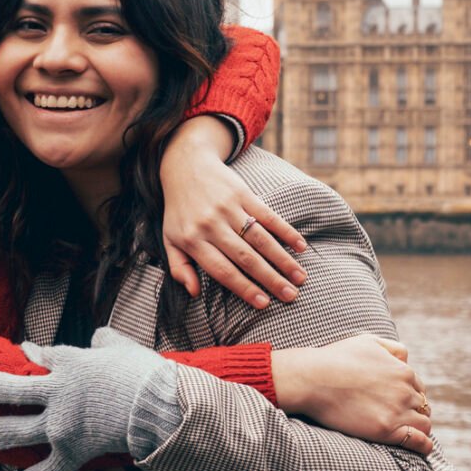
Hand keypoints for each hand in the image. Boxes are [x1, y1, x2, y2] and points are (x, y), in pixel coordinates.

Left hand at [0, 330, 173, 470]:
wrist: (157, 405)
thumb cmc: (145, 374)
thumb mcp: (122, 347)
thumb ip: (106, 341)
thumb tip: (99, 337)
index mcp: (71, 363)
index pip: (42, 356)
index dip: (31, 356)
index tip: (24, 354)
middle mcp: (57, 393)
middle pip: (12, 390)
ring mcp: (60, 425)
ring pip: (16, 431)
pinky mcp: (71, 452)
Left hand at [159, 115, 306, 307]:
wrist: (185, 166)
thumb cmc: (179, 211)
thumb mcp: (170, 239)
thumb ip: (179, 267)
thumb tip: (194, 292)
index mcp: (193, 240)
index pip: (222, 270)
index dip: (244, 288)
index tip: (264, 304)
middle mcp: (212, 225)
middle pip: (246, 257)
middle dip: (270, 279)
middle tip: (290, 296)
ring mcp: (229, 208)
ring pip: (260, 239)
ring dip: (282, 259)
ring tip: (299, 278)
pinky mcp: (243, 194)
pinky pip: (268, 215)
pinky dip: (286, 231)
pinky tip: (301, 247)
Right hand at [274, 335, 433, 456]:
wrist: (313, 379)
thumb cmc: (335, 359)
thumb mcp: (368, 341)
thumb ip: (392, 348)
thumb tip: (406, 359)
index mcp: (403, 370)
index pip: (419, 387)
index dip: (411, 396)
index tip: (400, 403)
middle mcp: (405, 391)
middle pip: (422, 405)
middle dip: (414, 411)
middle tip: (401, 419)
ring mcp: (397, 411)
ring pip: (424, 423)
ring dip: (420, 427)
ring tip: (411, 433)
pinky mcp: (386, 430)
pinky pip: (418, 441)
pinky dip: (424, 445)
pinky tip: (423, 447)